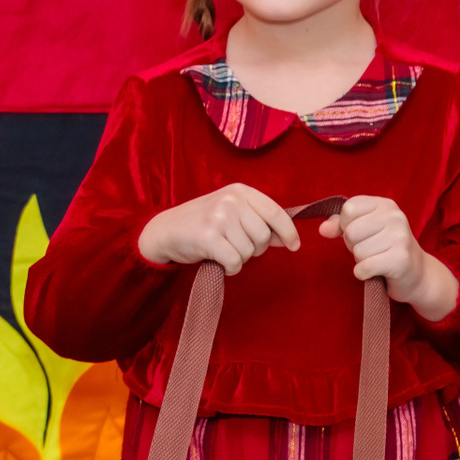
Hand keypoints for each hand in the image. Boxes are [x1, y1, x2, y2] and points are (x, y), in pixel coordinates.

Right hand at [138, 183, 300, 274]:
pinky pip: (235, 261)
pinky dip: (231, 268)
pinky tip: (220, 262)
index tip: (293, 246)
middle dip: (255, 249)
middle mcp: (230, 200)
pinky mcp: (208, 237)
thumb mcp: (231, 213)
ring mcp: (219, 217)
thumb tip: (286, 238)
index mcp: (239, 191)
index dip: (288, 232)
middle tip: (237, 247)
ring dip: (241, 259)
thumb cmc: (202, 223)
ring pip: (250, 251)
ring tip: (224, 251)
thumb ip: (257, 221)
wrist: (165, 231)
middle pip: (264, 236)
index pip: (276, 212)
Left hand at [320, 195, 457, 321]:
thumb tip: (322, 229)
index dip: (346, 225)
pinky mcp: (400, 260)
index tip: (362, 233)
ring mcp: (400, 237)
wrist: (417, 274)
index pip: (348, 209)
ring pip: (357, 251)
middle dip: (354, 245)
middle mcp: (395, 217)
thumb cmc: (384, 248)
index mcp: (385, 205)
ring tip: (378, 258)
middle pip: (350, 231)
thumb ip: (340, 224)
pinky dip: (364, 273)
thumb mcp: (363, 229)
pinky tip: (377, 271)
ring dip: (362, 260)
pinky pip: (363, 267)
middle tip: (372, 249)